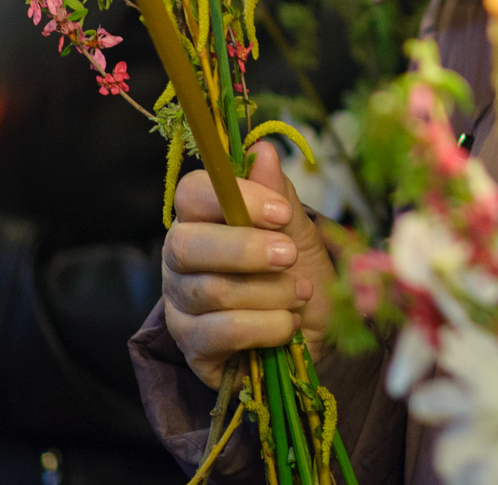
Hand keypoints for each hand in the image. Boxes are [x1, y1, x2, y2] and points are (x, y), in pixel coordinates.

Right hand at [163, 141, 334, 389]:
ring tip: (300, 293)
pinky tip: (287, 325)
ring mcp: (181, 305)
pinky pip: (220, 333)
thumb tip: (262, 150)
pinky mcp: (192, 348)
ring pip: (210, 291)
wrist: (317, 335)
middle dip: (244, 250)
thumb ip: (279, 195)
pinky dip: (265, 327)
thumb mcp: (300, 231)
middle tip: (288, 256)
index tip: (280, 213)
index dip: (234, 198)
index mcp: (202, 220)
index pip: (191, 193)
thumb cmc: (300, 275)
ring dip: (268, 292)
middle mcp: (180, 260)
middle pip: (184, 245)